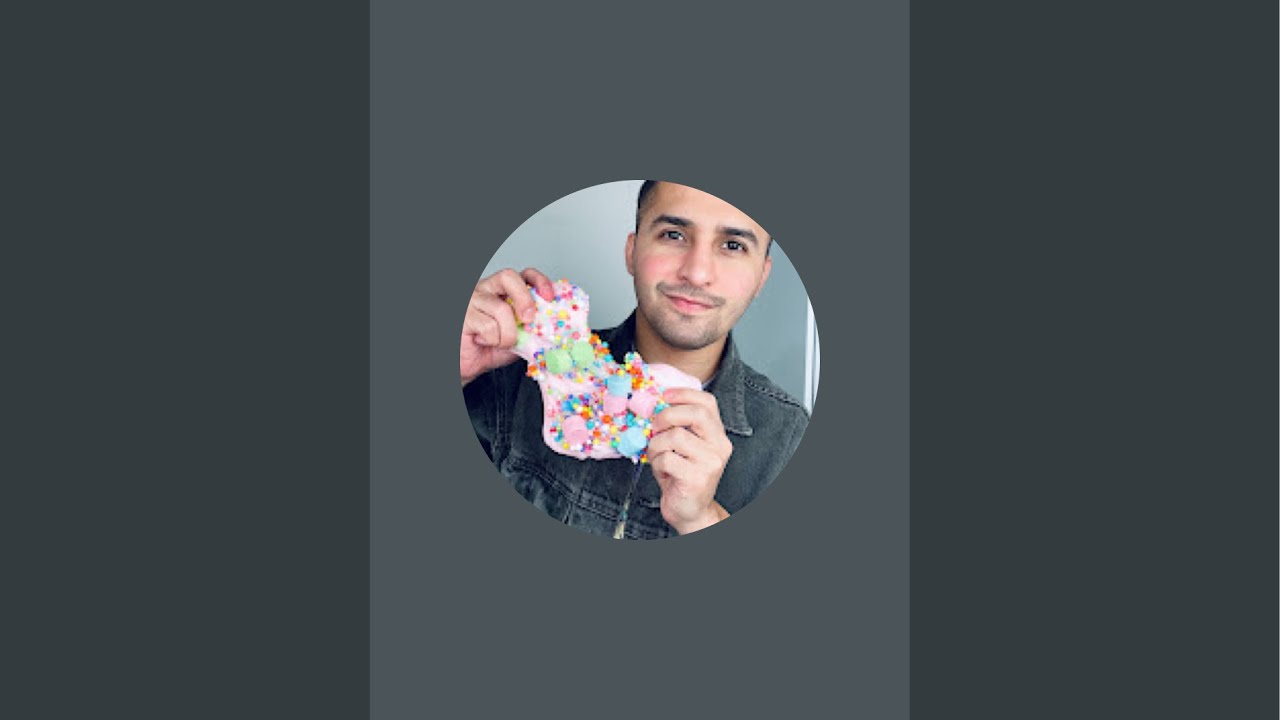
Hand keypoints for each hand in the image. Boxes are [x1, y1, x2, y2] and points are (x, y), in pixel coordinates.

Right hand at [461, 267, 554, 385]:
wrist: (469, 364)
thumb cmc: (492, 348)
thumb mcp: (520, 338)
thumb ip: (534, 329)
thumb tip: (555, 329)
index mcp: (506, 290)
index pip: (525, 274)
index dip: (540, 281)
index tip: (550, 297)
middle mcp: (489, 288)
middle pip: (509, 277)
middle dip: (525, 299)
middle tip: (529, 320)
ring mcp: (474, 299)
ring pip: (501, 308)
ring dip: (508, 333)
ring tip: (501, 342)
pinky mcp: (465, 314)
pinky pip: (488, 326)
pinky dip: (493, 340)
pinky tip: (484, 341)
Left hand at [646, 387, 733, 533]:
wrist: (690, 511)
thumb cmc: (681, 475)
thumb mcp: (682, 447)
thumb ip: (676, 427)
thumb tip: (652, 405)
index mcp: (718, 435)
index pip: (708, 403)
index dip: (684, 394)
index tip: (664, 395)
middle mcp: (719, 446)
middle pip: (695, 414)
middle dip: (667, 415)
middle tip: (654, 426)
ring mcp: (710, 462)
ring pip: (675, 436)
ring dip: (656, 445)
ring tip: (657, 456)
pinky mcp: (697, 478)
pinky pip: (667, 458)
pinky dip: (656, 463)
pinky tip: (662, 472)